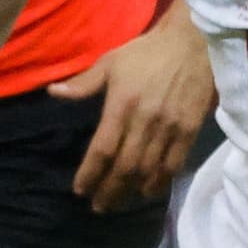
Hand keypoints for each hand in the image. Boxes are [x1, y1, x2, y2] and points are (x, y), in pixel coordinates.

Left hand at [50, 0, 213, 210]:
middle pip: (124, 166)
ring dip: (132, 190)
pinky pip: (174, 163)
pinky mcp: (190, 129)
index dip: (90, 173)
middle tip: (99, 206)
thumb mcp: (110, 62)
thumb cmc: (147, 52)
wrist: (193, 42)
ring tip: (120, 203)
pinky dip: (161, 181)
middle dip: (109, 190)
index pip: (102, 149)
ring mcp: (169, 127)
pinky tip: (150, 190)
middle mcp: (145, 121)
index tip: (80, 190)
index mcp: (122, 104)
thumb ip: (83, 83)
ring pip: (148, 169)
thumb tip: (53, 93)